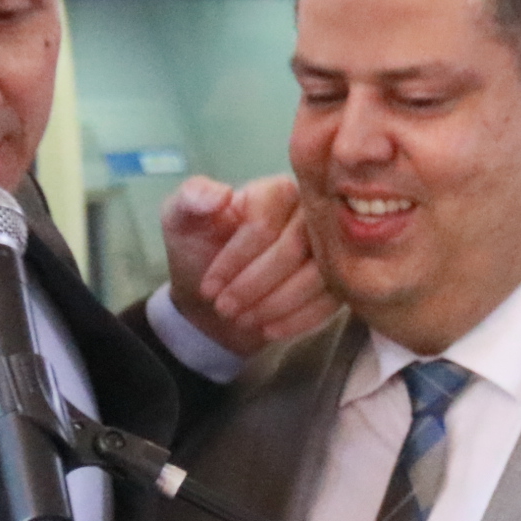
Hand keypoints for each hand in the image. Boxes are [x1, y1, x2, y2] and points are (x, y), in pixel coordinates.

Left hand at [161, 174, 336, 357]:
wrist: (215, 298)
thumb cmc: (200, 253)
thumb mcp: (181, 221)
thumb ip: (191, 199)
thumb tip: (219, 195)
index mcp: (275, 191)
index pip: (264, 224)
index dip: (235, 259)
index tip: (209, 287)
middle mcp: (311, 212)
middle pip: (295, 248)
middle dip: (255, 285)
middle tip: (225, 309)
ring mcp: (331, 247)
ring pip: (316, 276)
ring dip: (275, 305)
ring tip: (243, 320)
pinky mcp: (339, 279)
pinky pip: (331, 300)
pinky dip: (298, 320)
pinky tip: (270, 330)